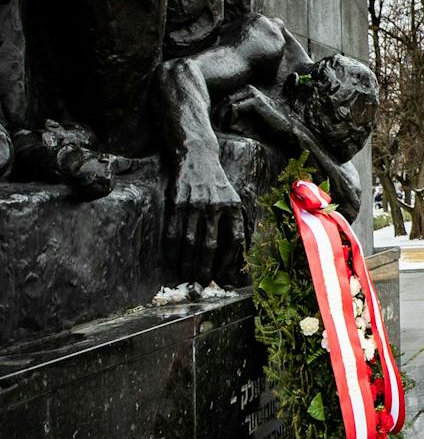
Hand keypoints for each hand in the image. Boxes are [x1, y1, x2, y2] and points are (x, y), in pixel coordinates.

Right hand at [169, 156, 243, 283]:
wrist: (197, 156)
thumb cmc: (216, 184)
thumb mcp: (233, 199)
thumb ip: (234, 222)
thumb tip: (236, 253)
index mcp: (234, 208)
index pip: (234, 241)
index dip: (228, 261)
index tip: (222, 275)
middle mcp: (216, 207)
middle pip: (210, 245)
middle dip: (204, 267)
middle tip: (200, 282)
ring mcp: (195, 204)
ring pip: (190, 240)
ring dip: (187, 261)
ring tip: (185, 275)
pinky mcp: (178, 201)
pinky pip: (174, 230)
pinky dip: (172, 247)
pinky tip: (172, 258)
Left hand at [220, 87, 293, 138]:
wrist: (286, 132)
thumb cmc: (267, 128)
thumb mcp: (247, 120)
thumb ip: (234, 115)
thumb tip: (215, 118)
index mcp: (247, 92)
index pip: (225, 100)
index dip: (219, 113)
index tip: (218, 127)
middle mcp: (249, 89)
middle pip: (224, 100)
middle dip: (218, 115)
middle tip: (217, 129)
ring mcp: (253, 93)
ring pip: (228, 103)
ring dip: (223, 118)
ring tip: (224, 130)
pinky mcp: (256, 101)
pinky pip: (234, 108)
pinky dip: (231, 120)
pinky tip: (235, 130)